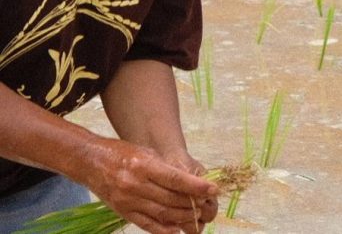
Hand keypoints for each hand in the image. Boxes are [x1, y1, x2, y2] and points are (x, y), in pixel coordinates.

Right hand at [86, 138, 218, 233]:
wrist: (92, 163)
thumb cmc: (122, 153)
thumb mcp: (145, 152)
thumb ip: (165, 167)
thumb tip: (188, 179)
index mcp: (143, 165)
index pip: (175, 179)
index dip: (195, 186)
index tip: (212, 188)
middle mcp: (136, 185)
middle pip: (170, 198)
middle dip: (192, 203)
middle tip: (208, 203)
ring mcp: (129, 201)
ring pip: (162, 213)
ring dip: (182, 217)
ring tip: (198, 215)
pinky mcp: (124, 213)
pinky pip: (147, 224)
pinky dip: (164, 230)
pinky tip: (177, 230)